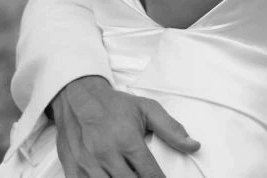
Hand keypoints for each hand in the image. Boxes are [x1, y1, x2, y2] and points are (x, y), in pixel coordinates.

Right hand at [51, 76, 198, 177]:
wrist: (76, 97)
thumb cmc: (114, 105)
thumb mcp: (147, 110)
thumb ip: (171, 129)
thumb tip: (193, 146)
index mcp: (127, 140)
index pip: (150, 175)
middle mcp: (107, 154)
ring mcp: (87, 164)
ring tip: (129, 177)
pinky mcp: (73, 169)